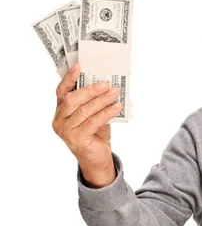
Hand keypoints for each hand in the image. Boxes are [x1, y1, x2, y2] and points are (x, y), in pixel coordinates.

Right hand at [51, 63, 122, 186]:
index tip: (80, 66)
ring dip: (102, 100)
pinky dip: (106, 113)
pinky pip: (93, 122)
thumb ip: (94, 102)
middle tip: (106, 83)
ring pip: (84, 110)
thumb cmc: (95, 134)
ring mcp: (66, 131)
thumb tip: (107, 84)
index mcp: (60, 111)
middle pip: (72, 99)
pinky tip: (116, 107)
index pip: (61, 91)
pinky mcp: (76, 140)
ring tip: (115, 93)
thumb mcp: (93, 115)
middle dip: (90, 90)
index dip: (69, 78)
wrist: (96, 159)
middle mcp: (59, 120)